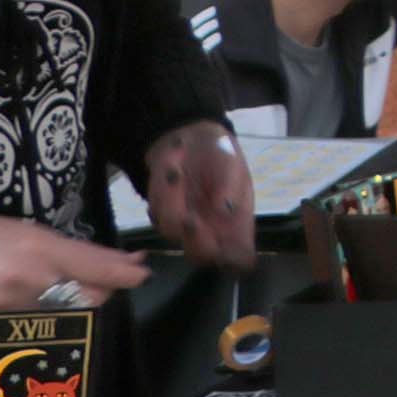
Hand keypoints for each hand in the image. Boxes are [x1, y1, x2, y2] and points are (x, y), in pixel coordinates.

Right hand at [0, 214, 151, 312]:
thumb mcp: (22, 229)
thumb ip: (62, 249)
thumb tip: (103, 260)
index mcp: (39, 246)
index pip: (95, 265)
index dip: (124, 272)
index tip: (142, 273)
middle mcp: (30, 278)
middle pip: (88, 298)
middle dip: (101, 291)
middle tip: (101, 282)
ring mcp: (10, 306)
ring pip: (62, 316)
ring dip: (68, 307)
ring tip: (48, 291)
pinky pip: (29, 328)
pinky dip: (37, 320)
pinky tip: (25, 306)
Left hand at [143, 121, 257, 268]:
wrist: (191, 137)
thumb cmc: (220, 151)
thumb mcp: (231, 161)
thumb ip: (230, 185)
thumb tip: (226, 210)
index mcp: (238, 222)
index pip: (240, 257)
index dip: (232, 259)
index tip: (221, 241)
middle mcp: (212, 230)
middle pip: (201, 255)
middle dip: (194, 237)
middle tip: (191, 217)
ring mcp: (185, 225)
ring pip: (172, 232)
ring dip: (172, 199)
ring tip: (177, 167)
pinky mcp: (162, 216)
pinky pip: (156, 214)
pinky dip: (162, 191)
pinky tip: (171, 167)